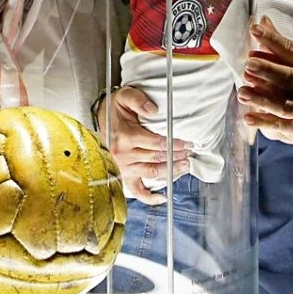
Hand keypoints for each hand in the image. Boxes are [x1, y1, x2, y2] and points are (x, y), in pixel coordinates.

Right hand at [102, 86, 194, 204]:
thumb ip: (138, 100)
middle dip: (177, 156)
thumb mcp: (125, 96)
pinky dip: (149, 197)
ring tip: (185, 166)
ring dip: (171, 171)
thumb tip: (153, 110)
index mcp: (125, 137)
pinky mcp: (124, 175)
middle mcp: (123, 155)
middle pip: (156, 158)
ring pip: (152, 173)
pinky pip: (136, 190)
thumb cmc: (116, 108)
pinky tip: (163, 196)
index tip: (188, 143)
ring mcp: (123, 167)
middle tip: (191, 153)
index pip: (156, 144)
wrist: (101, 117)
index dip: (174, 144)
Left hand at [239, 17, 292, 159]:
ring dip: (262, 99)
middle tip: (249, 64)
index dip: (274, 40)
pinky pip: (280, 126)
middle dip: (269, 71)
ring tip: (242, 92)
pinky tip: (248, 118)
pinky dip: (264, 122)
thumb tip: (263, 22)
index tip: (255, 30)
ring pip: (284, 104)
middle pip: (290, 78)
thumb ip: (285, 48)